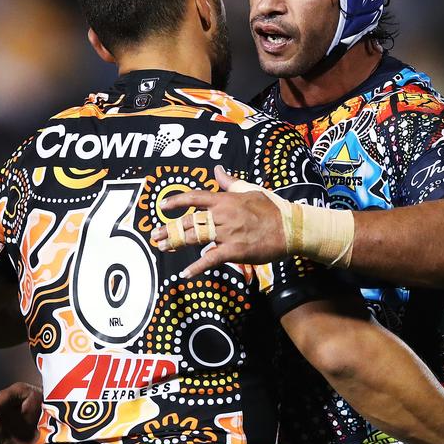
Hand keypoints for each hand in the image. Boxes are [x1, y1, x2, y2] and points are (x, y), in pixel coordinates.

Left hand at [150, 165, 286, 277]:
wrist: (290, 228)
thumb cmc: (271, 209)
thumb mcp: (250, 190)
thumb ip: (230, 182)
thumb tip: (218, 169)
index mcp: (225, 200)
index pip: (195, 197)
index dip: (176, 201)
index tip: (162, 205)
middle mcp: (222, 216)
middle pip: (189, 221)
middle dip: (169, 228)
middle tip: (154, 235)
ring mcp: (227, 234)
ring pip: (195, 238)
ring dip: (176, 243)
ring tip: (162, 248)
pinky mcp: (234, 250)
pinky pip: (211, 259)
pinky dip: (197, 267)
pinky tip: (186, 274)